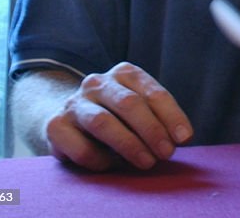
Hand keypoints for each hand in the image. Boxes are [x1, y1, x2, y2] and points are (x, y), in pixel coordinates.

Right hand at [45, 62, 193, 170]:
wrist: (67, 120)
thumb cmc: (116, 116)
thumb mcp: (139, 110)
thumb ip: (159, 118)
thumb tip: (182, 138)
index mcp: (125, 73)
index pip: (152, 92)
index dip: (171, 115)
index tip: (184, 138)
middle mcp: (98, 82)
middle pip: (129, 104)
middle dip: (151, 130)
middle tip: (167, 153)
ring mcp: (74, 103)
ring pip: (103, 123)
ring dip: (129, 145)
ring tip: (147, 162)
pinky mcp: (55, 126)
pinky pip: (80, 147)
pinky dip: (100, 160)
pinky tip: (112, 165)